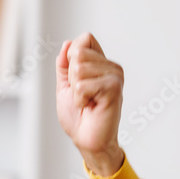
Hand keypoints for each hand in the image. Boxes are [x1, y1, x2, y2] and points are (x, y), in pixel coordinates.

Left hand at [55, 33, 124, 176]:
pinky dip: (79, 100)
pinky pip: (82, 86)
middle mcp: (111, 67)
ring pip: (78, 70)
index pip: (84, 39)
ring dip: (75, 91)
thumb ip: (65, 65)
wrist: (86, 139)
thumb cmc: (78, 117)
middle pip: (78, 53)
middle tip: (82, 95)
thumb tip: (68, 43)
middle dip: (71, 78)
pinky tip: (90, 107)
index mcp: (101, 64)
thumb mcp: (65, 87)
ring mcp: (115, 76)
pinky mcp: (114, 87)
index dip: (71, 57)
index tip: (75, 81)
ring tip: (86, 102)